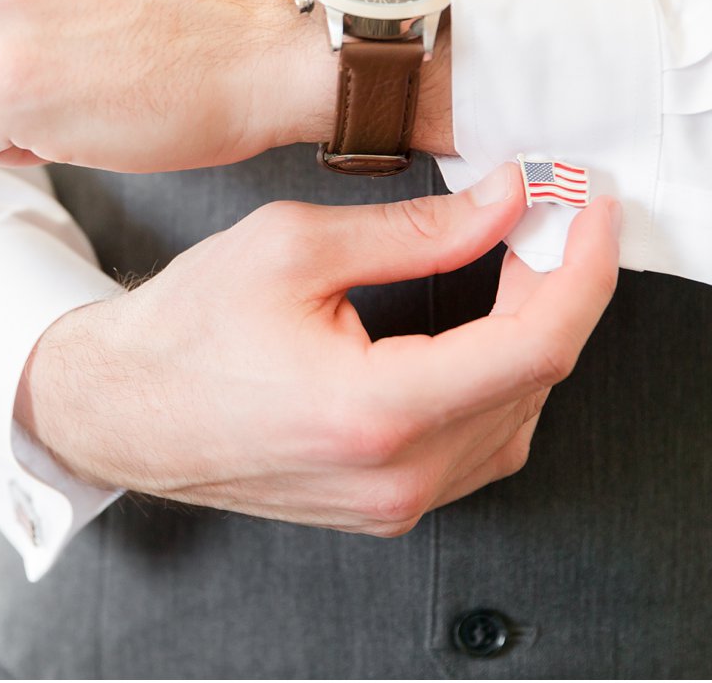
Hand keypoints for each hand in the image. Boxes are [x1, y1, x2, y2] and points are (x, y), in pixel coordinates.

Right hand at [14, 164, 620, 534]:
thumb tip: (503, 202)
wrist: (121, 411)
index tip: (590, 208)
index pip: (537, 343)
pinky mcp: (387, 508)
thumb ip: (417, 229)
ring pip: (520, 416)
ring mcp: (395, 504)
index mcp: (376, 412)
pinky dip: (500, 380)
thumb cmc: (184, 331)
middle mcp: (397, 476)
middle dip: (559, 285)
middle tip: (543, 216)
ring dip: (534, 334)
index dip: (583, 266)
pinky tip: (481, 331)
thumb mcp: (294, 248)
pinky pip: (482, 446)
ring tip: (514, 264)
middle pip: (538, 377)